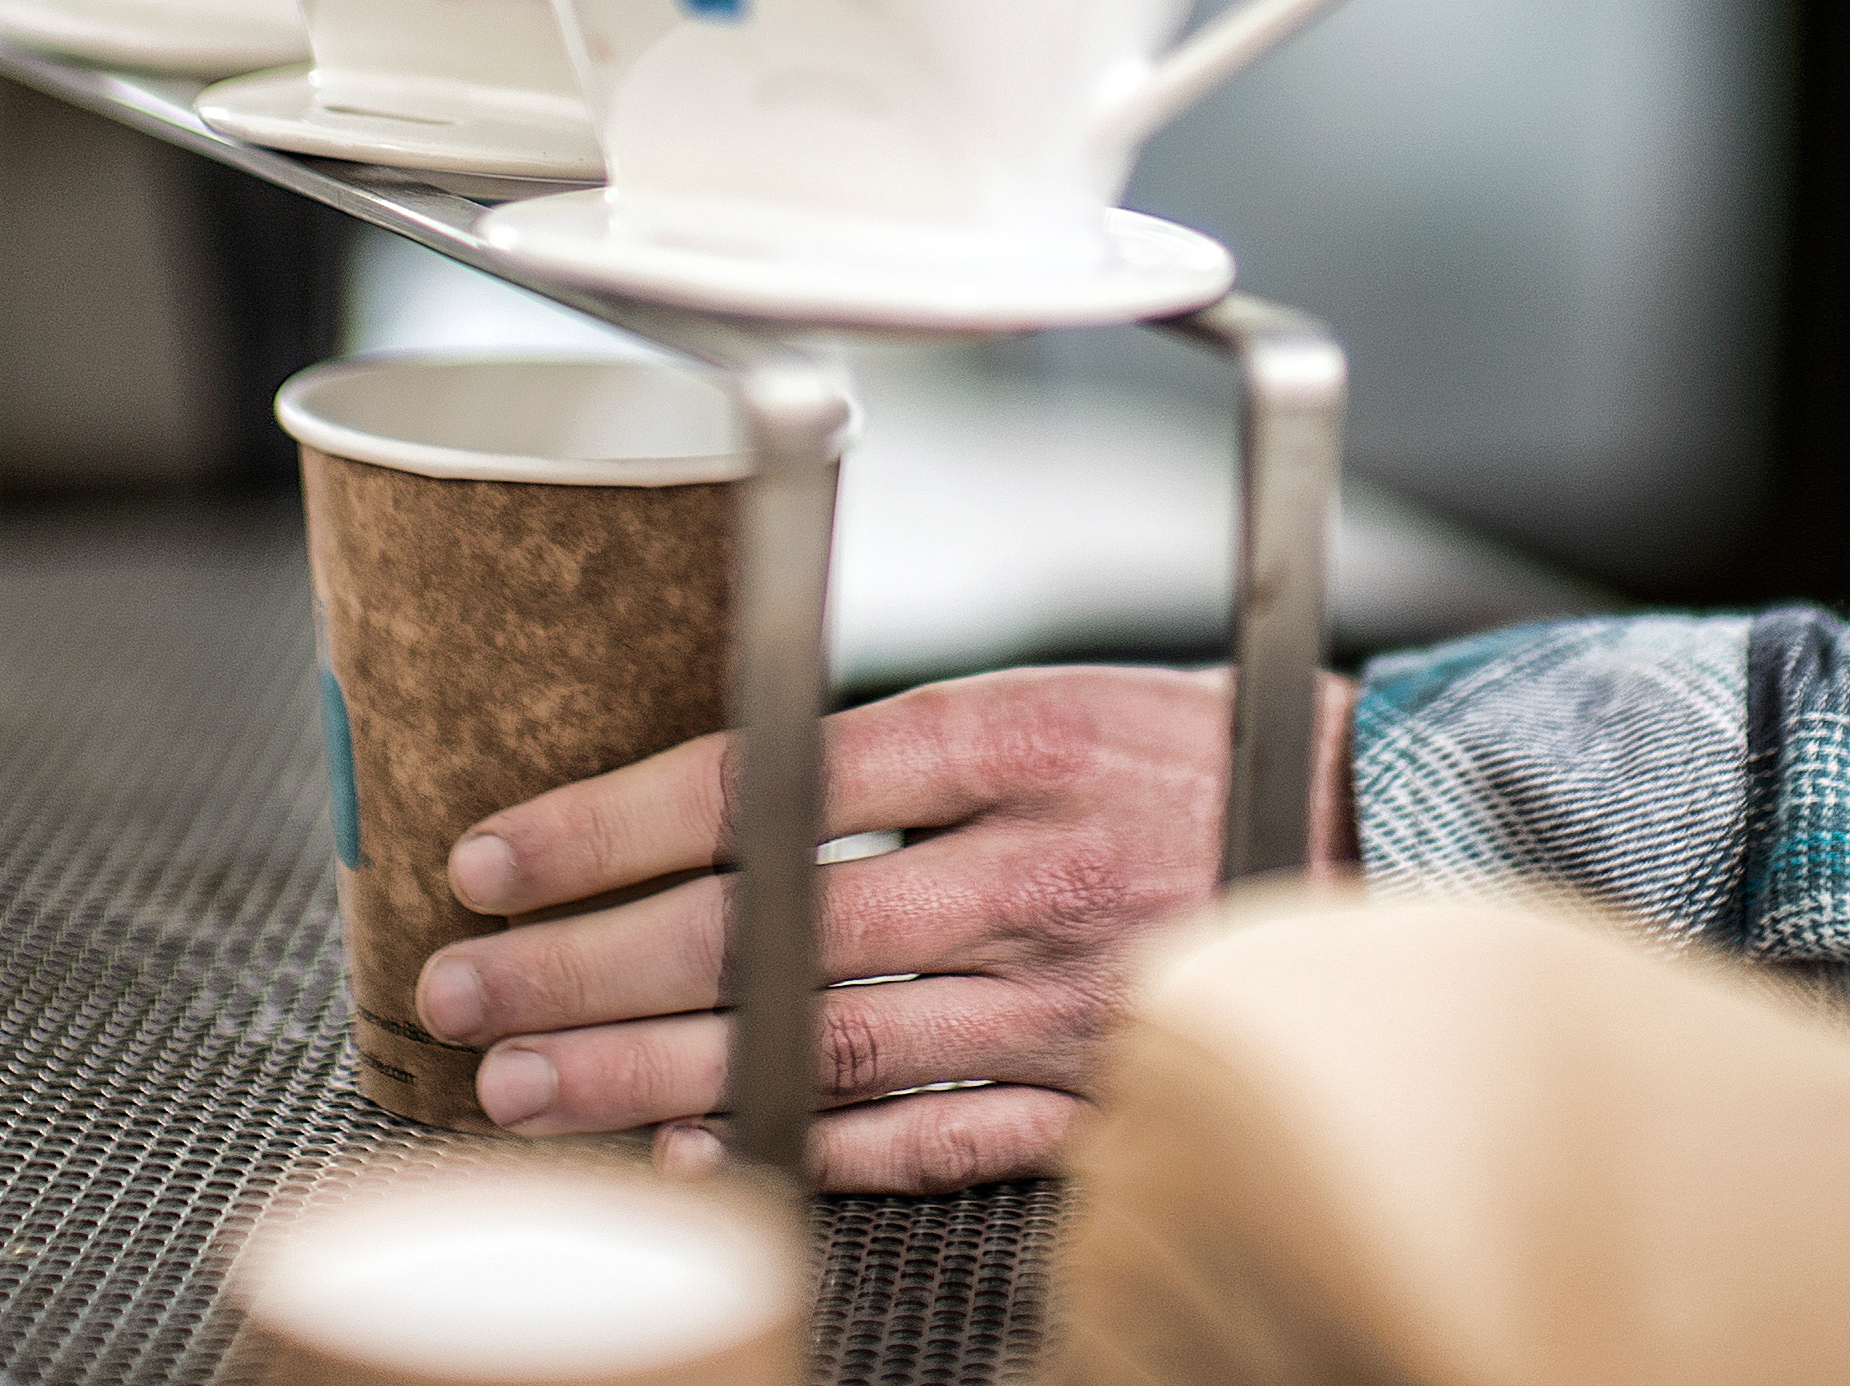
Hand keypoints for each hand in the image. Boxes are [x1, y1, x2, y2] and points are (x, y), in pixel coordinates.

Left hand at [410, 665, 1357, 1194]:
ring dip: (655, 1070)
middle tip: (465, 990)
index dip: (610, 824)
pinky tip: (700, 1157)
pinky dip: (807, 1147)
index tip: (494, 856)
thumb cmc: (1194, 754)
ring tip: (528, 1083)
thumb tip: (716, 793)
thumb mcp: (1054, 693)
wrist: (1384, 831)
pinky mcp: (1099, 1086)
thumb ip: (900, 749)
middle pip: (763, 920)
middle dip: (589, 964)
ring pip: (820, 1038)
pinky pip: (931, 1132)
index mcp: (1011, 733)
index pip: (762, 776)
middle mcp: (1027, 862)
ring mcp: (1063, 989)